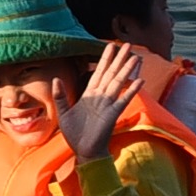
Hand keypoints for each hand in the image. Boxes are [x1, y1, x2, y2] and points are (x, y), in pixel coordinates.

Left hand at [59, 38, 142, 159]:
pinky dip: (131, 90)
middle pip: (111, 73)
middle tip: (127, 44)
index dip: (104, 59)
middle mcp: (101, 97)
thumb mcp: (63, 113)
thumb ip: (60, 96)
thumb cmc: (74, 134)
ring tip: (135, 57)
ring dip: (126, 70)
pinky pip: (123, 100)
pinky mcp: (112, 114)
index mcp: (89, 95)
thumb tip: (55, 79)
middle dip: (119, 59)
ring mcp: (108, 105)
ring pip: (118, 83)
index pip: (99, 72)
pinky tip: (140, 81)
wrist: (83, 151)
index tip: (110, 46)